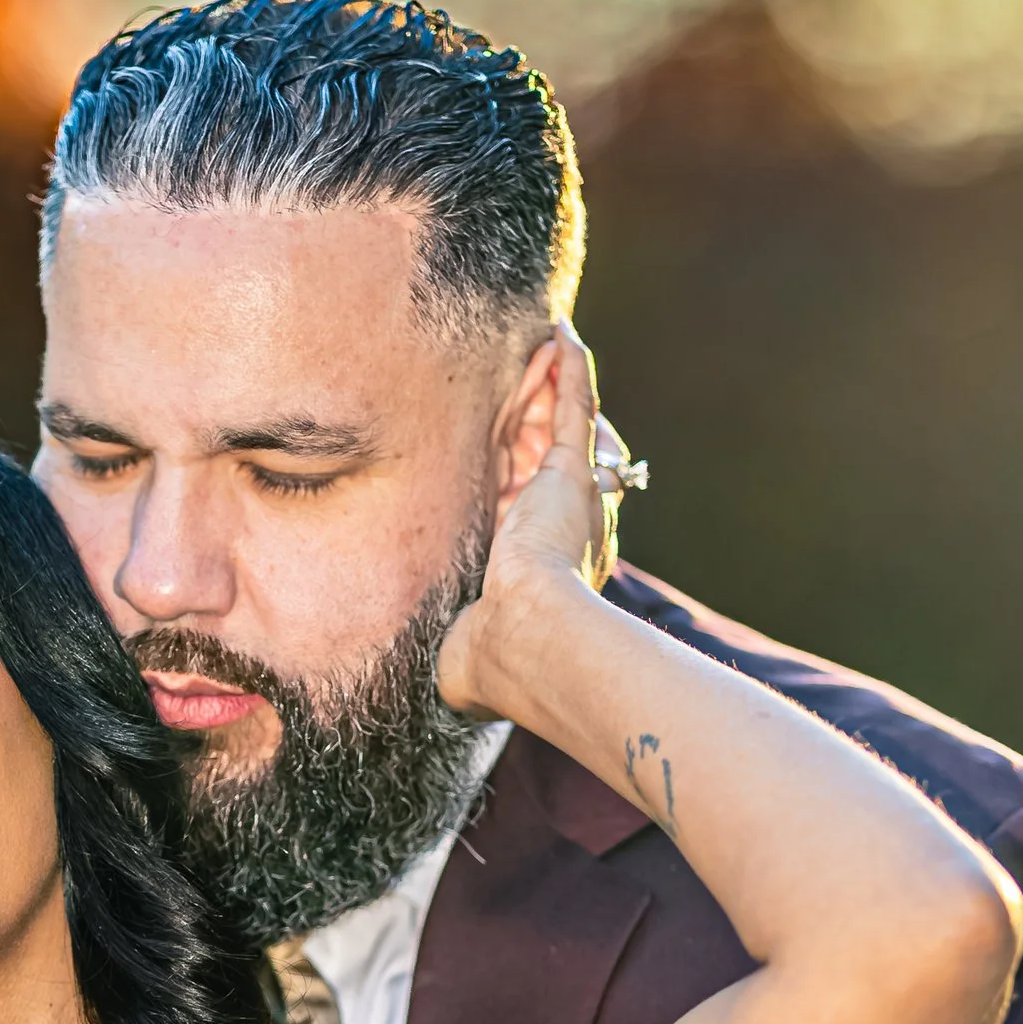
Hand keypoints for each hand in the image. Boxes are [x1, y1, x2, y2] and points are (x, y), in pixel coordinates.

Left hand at [437, 329, 622, 718]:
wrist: (527, 643)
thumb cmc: (492, 660)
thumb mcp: (465, 646)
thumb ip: (462, 649)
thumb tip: (448, 686)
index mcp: (544, 566)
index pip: (532, 505)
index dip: (522, 472)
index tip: (511, 451)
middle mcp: (568, 527)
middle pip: (549, 454)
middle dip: (536, 415)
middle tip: (530, 374)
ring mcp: (574, 498)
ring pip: (560, 425)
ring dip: (551, 383)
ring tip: (542, 341)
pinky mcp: (572, 474)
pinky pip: (573, 407)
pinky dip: (571, 371)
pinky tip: (562, 336)